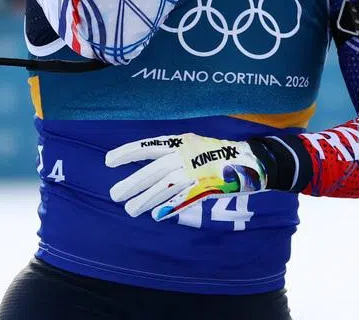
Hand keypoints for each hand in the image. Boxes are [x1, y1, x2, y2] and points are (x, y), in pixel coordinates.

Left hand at [105, 133, 266, 220]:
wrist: (249, 159)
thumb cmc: (215, 153)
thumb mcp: (192, 145)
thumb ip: (172, 155)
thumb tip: (149, 169)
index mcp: (179, 142)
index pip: (148, 147)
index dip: (128, 153)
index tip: (109, 161)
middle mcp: (184, 155)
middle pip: (153, 170)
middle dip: (132, 183)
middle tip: (114, 194)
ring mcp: (195, 171)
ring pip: (164, 186)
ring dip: (145, 199)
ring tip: (129, 209)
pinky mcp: (206, 187)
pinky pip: (184, 199)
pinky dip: (169, 207)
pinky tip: (155, 215)